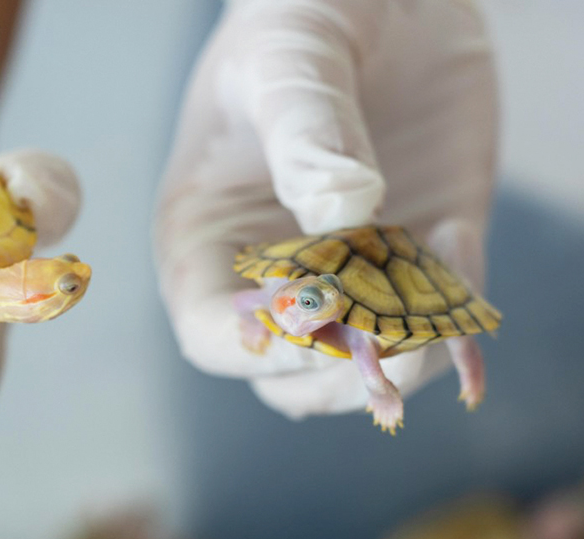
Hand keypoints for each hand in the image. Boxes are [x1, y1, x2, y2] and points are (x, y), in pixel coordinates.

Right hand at [155, 0, 496, 418]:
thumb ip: (304, 129)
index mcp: (208, 234)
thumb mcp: (289, 55)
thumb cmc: (301, 14)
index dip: (256, 345)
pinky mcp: (415, 254)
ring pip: (364, 365)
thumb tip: (343, 210)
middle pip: (288, 376)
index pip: (212, 329)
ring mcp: (348, 269)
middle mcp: (272, 268)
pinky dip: (455, 310)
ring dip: (405, 357)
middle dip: (340, 374)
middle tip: (391, 337)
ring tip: (434, 297)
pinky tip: (456, 235)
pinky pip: (434, 318)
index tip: (316, 320)